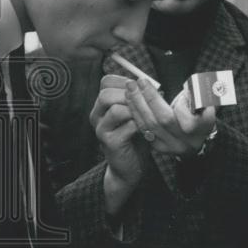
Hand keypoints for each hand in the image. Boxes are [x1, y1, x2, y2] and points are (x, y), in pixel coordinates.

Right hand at [90, 74, 148, 213]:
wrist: (130, 167)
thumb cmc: (135, 138)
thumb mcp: (134, 114)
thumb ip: (137, 99)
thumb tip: (150, 85)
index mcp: (102, 105)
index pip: (106, 82)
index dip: (124, 80)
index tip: (139, 88)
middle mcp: (97, 115)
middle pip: (106, 94)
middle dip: (129, 95)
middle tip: (144, 103)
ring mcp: (101, 129)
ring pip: (115, 109)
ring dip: (135, 110)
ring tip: (145, 118)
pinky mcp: (110, 142)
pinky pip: (127, 126)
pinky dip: (140, 125)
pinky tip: (146, 130)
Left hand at [123, 77, 216, 157]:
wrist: (196, 140)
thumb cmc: (200, 115)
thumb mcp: (205, 104)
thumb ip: (196, 96)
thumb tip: (185, 88)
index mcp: (202, 128)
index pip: (190, 118)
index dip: (181, 105)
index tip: (174, 91)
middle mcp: (187, 140)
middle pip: (165, 120)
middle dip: (150, 98)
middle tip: (140, 81)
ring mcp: (172, 145)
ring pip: (150, 125)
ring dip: (137, 104)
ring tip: (131, 88)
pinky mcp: (160, 147)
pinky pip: (144, 130)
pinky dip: (136, 114)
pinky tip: (130, 101)